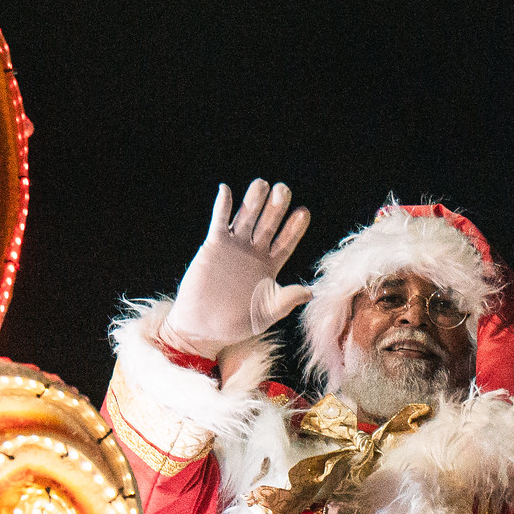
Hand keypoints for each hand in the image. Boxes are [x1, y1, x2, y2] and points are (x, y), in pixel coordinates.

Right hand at [159, 179, 313, 358]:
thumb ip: (287, 299)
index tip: (303, 213)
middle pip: (269, 223)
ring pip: (246, 217)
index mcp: (270, 265)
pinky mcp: (213, 246)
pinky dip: (222, 206)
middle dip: (276, 206)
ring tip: (261, 185)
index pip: (286, 241)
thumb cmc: (237, 324)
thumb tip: (310, 291)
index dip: (295, 228)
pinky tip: (226, 191)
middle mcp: (254, 252)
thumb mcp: (267, 312)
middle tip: (283, 190)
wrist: (204, 328)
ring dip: (253, 200)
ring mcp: (234, 247)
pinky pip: (219, 222)